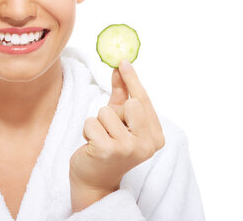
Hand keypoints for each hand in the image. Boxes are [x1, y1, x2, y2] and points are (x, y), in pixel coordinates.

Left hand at [69, 60, 164, 210]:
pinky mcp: (107, 150)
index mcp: (155, 137)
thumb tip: (120, 68)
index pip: (144, 100)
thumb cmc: (108, 147)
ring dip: (97, 123)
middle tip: (109, 128)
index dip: (133, 80)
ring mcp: (128, 148)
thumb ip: (122, 95)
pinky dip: (87, 131)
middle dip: (113, 111)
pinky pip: (91, 123)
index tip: (123, 62)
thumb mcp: (119, 121)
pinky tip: (91, 146)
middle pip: (129, 104)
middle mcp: (146, 144)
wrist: (94, 180)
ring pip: (106, 112)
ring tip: (100, 139)